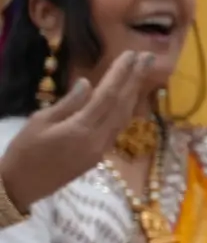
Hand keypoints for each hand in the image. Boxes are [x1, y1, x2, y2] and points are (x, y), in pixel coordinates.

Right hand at [0, 51, 152, 210]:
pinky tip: (128, 98)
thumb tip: (88, 83)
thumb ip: (68, 103)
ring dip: (134, 93)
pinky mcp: (99, 156)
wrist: (21, 187)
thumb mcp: (39, 122)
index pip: (108, 96)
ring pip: (124, 117)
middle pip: (123, 104)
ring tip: (142, 72)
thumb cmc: (24, 151)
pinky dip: (125, 110)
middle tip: (148, 57)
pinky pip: (118, 128)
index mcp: (81, 129)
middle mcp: (98, 139)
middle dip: (136, 79)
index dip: (121, 74)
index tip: (132, 55)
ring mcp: (101, 149)